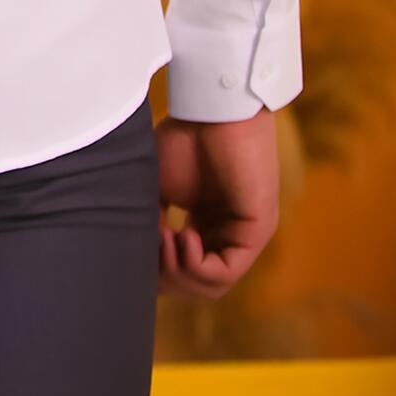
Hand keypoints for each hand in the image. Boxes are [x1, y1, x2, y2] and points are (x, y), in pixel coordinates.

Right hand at [156, 107, 279, 298]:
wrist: (211, 108)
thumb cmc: (185, 137)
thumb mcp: (156, 188)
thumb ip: (150, 224)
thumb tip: (137, 261)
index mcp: (205, 225)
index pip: (183, 273)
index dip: (157, 271)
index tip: (137, 248)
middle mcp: (226, 235)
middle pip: (196, 287)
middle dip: (167, 276)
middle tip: (153, 243)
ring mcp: (244, 235)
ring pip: (211, 286)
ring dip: (180, 271)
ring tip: (166, 238)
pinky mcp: (258, 230)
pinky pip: (226, 271)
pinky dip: (197, 264)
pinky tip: (183, 235)